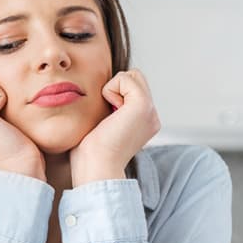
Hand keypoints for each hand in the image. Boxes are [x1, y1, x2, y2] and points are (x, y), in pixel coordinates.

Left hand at [70, 69, 159, 185]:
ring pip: (131, 75)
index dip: (113, 95)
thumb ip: (110, 108)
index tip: (106, 122)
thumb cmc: (90, 153)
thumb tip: (103, 91)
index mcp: (144, 122)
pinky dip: (110, 90)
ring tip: (110, 117)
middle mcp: (152, 116)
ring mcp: (151, 111)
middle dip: (114, 89)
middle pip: (133, 77)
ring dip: (112, 90)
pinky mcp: (143, 105)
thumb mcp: (103, 124)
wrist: (96, 167)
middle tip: (108, 117)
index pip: (131, 88)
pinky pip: (124, 78)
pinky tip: (111, 114)